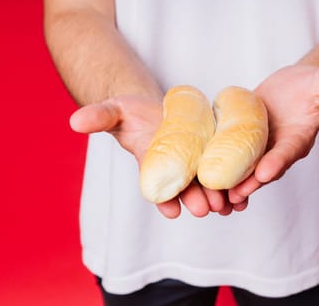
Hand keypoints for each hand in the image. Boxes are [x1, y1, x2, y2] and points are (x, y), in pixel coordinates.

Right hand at [69, 96, 237, 217]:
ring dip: (217, 196)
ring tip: (228, 204)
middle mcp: (175, 169)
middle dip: (195, 199)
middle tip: (206, 208)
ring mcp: (195, 162)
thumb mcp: (115, 110)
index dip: (164, 200)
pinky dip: (233, 180)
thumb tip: (74, 121)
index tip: (172, 211)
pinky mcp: (212, 151)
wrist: (156, 108)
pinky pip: (224, 168)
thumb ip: (98, 116)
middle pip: (187, 189)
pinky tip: (244, 190)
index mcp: (153, 165)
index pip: (157, 188)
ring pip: (208, 183)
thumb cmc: (132, 112)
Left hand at [228, 65, 318, 204]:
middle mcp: (279, 148)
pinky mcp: (244, 141)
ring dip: (232, 185)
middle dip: (249, 183)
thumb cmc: (312, 85)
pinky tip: (204, 184)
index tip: (265, 172)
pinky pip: (232, 158)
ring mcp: (260, 147)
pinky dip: (220, 170)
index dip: (278, 162)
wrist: (295, 88)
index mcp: (299, 138)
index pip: (289, 152)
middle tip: (234, 195)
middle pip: (264, 169)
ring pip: (246, 170)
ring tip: (217, 199)